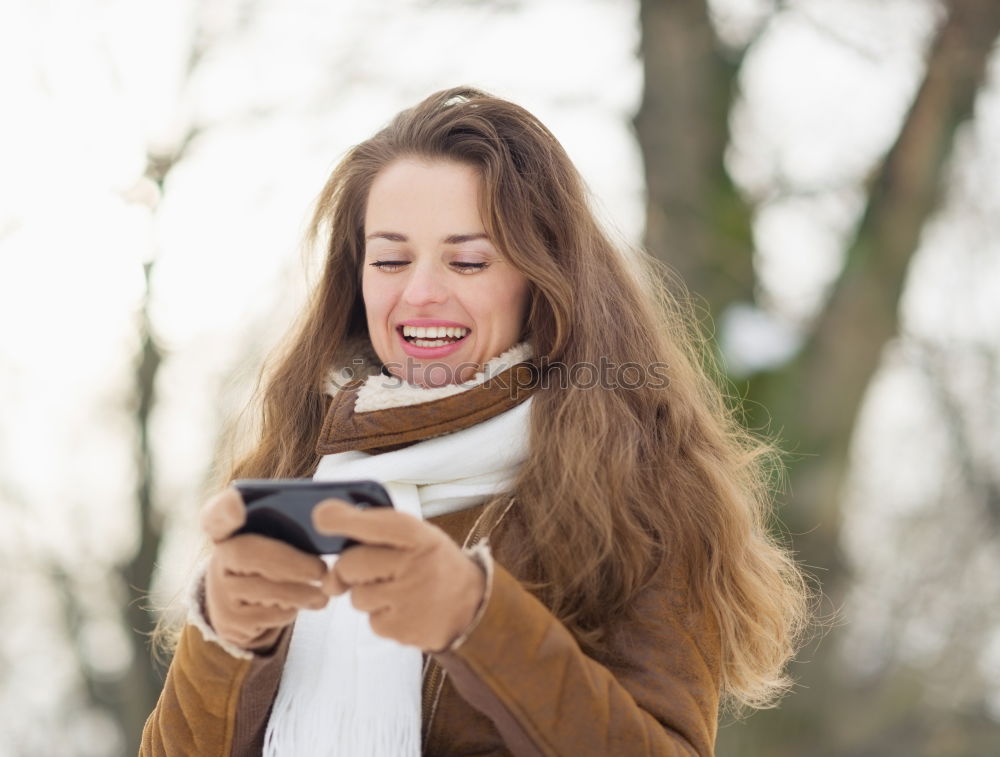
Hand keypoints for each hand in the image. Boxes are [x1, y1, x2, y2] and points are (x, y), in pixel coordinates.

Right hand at [201, 488, 332, 651]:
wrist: (243, 604)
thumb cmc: (270, 561)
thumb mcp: (273, 541)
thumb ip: (288, 528)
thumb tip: (329, 524)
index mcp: (229, 530)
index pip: (217, 514)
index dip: (225, 509)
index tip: (238, 507)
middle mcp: (219, 558)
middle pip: (248, 554)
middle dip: (291, 563)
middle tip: (323, 569)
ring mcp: (220, 592)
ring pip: (264, 590)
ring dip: (301, 592)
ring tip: (324, 592)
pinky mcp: (230, 621)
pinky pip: (269, 615)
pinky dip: (292, 609)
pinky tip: (304, 603)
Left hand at [312, 500, 486, 651]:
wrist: (473, 606)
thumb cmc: (432, 564)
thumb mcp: (418, 536)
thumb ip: (377, 531)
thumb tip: (325, 528)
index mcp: (419, 535)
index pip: (373, 524)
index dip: (341, 520)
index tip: (320, 517)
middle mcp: (414, 565)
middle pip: (350, 565)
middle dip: (348, 569)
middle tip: (365, 571)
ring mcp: (409, 600)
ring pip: (357, 597)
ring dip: (368, 595)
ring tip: (398, 591)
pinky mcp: (403, 629)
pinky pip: (371, 621)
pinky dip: (382, 616)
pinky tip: (405, 610)